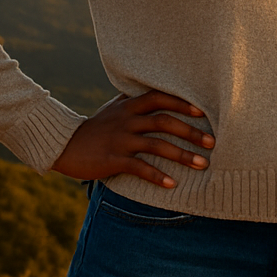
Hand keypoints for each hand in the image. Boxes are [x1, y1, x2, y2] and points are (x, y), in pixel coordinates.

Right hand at [52, 90, 214, 188]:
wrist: (64, 145)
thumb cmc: (94, 128)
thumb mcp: (113, 109)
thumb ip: (133, 100)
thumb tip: (154, 91)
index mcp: (129, 106)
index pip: (159, 98)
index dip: (182, 104)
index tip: (203, 112)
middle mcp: (127, 120)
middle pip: (163, 121)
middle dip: (190, 132)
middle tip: (212, 142)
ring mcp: (120, 140)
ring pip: (156, 145)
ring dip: (182, 155)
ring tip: (203, 165)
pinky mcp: (112, 160)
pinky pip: (139, 167)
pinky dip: (157, 176)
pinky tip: (172, 184)